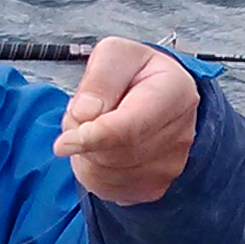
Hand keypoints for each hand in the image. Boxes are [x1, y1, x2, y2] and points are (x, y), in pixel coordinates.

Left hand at [53, 39, 198, 204]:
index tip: (63, 143)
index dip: (93, 137)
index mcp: (174, 91)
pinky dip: (94, 170)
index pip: (130, 127)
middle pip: (114, 154)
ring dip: (86, 154)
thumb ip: (100, 78)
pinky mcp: (155, 187)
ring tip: (96, 127)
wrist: (153, 94)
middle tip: (85, 113)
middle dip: (85, 138)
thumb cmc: (135, 73)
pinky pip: (108, 188)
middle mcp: (180, 132)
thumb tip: (85, 113)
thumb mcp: (114, 55)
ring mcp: (171, 166)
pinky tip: (103, 148)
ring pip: (106, 174)